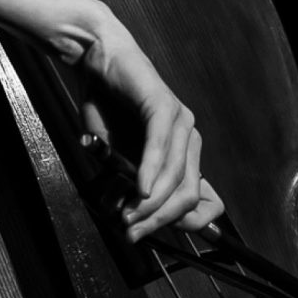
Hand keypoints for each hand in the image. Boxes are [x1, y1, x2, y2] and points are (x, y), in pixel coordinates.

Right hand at [75, 23, 226, 241]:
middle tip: (132, 232)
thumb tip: (130, 220)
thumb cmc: (106, 108)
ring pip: (176, 176)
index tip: (148, 236)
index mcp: (183, 156)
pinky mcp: (164, 106)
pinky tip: (140, 188)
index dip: (178, 225)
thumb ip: (129, 185)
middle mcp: (189, 141)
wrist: (97, 62)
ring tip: (128, 215)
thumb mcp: (118, 158)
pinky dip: (150, 172)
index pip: (201, 201)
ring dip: (151, 203)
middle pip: (189, 195)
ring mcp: (181, 122)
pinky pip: (161, 147)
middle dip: (160, 220)